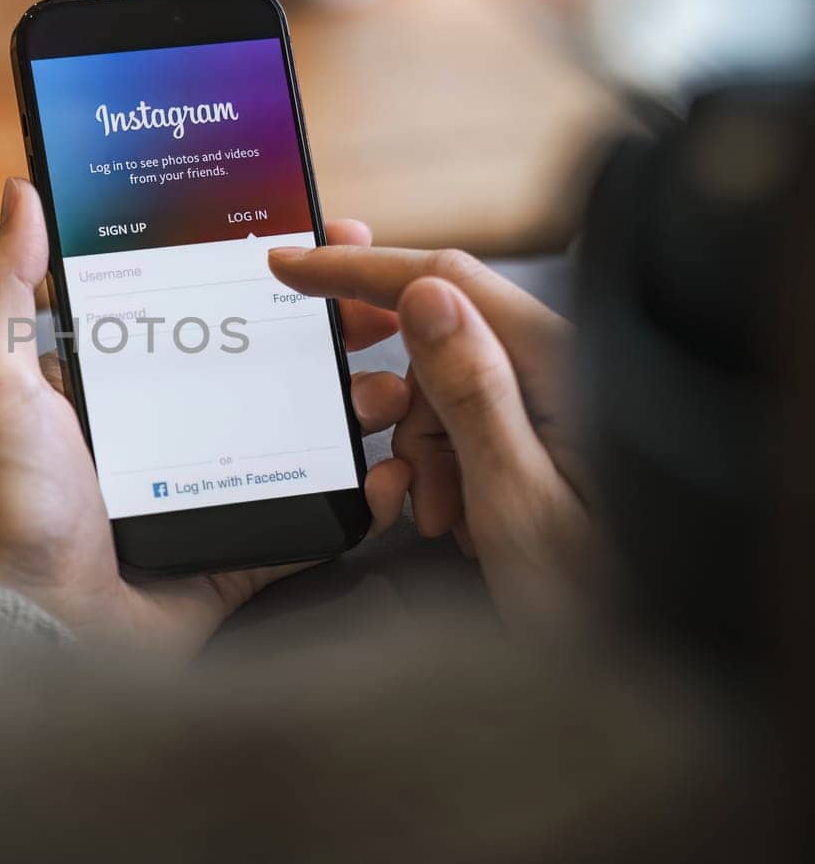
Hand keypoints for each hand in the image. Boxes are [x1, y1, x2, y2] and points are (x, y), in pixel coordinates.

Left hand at [0, 179, 410, 656]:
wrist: (34, 626)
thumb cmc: (8, 503)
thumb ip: (4, 288)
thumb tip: (22, 191)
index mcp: (114, 383)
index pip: (200, 306)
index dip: (259, 271)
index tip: (316, 234)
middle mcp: (165, 428)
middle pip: (265, 361)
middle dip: (330, 328)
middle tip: (382, 303)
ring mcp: (207, 488)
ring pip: (302, 429)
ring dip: (358, 399)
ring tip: (399, 379)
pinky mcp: (237, 550)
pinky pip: (312, 516)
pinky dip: (359, 494)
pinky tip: (393, 465)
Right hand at [268, 244, 596, 628]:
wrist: (635, 663)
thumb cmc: (595, 592)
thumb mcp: (515, 497)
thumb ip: (471, 391)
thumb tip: (424, 295)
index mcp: (560, 366)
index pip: (446, 281)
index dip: (359, 268)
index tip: (292, 264)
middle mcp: (559, 370)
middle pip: (437, 340)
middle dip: (400, 406)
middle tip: (397, 472)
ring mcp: (551, 404)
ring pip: (440, 392)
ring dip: (421, 452)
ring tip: (442, 519)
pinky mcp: (542, 436)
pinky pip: (462, 428)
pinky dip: (441, 471)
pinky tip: (458, 521)